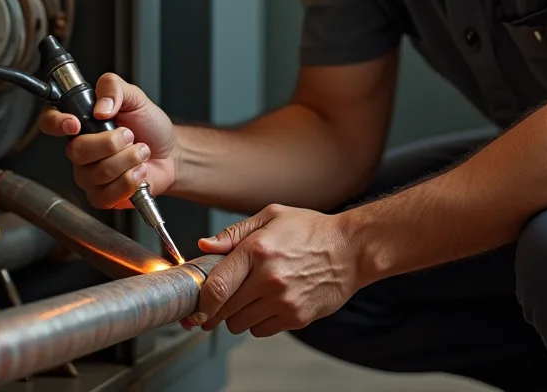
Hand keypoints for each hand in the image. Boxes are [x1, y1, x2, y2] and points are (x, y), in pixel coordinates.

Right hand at [37, 73, 180, 208]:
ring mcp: (88, 175)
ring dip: (128, 159)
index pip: (50, 121)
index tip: (75, 123)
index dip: (57, 123)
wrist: (169, 153)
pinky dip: (130, 181)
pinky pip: (106, 194)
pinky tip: (139, 171)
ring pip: (97, 173)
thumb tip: (100, 106)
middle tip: (130, 135)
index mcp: (81, 122)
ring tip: (140, 151)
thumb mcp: (136, 98)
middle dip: (111, 143)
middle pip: (77, 151)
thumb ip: (114, 88)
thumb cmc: (149, 126)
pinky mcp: (101, 196)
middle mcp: (80, 150)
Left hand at [181, 205, 361, 337]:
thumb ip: (234, 233)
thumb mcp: (272, 217)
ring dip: (235, 316)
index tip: (194, 308)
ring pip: (240, 323)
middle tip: (213, 307)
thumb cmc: (312, 231)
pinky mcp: (296, 317)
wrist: (351, 249)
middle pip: (224, 309)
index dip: (200, 302)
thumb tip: (205, 246)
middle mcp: (268, 278)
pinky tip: (265, 306)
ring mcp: (283, 300)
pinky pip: (261, 330)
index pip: (216, 286)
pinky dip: (257, 322)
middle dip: (214, 311)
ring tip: (247, 300)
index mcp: (257, 250)